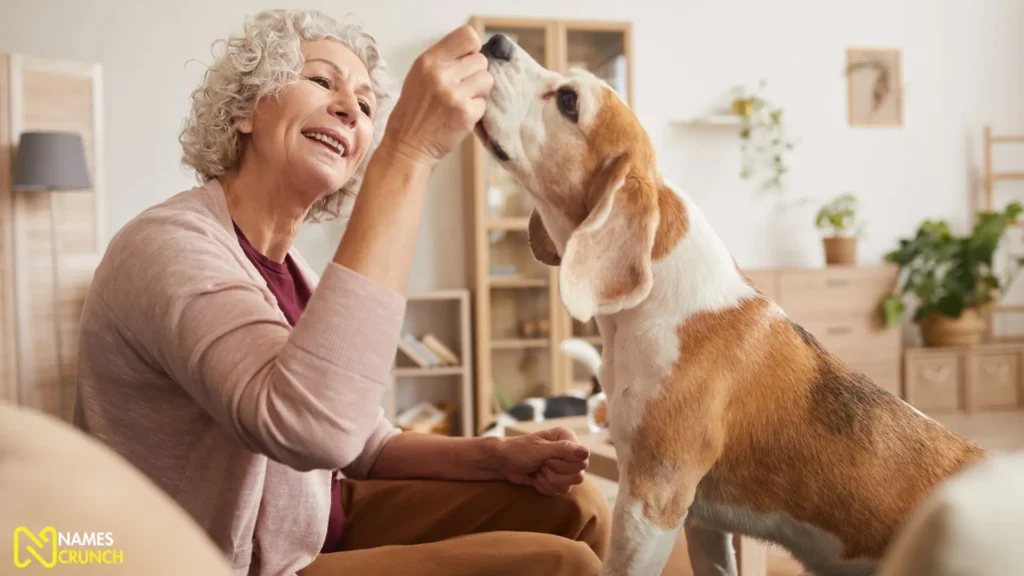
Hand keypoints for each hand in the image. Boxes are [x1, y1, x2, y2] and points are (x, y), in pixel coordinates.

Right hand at [380, 24, 492, 167]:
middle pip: (480, 60)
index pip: (467, 36)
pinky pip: (484, 103)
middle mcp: (440, 74)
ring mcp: (454, 94)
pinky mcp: (466, 113)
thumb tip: (472, 51)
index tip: (467, 61)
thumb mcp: (418, 77)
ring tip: (462, 101)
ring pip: (487, 79)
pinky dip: (476, 111)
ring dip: (478, 92)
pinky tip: (460, 116)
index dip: (472, 49)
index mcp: (428, 61)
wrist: (407, 147)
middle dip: (475, 74)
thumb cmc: (413, 113)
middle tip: (462, 89)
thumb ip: (443, 61)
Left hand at [496, 427, 590, 495]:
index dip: (563, 465)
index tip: (546, 459)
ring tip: (538, 471)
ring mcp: (565, 466)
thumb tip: (586, 452)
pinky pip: (561, 491)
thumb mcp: (540, 449)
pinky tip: (537, 478)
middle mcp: (569, 451)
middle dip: (555, 474)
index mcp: (568, 438)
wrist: (503, 463)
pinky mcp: (558, 478)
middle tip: (541, 465)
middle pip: (578, 475)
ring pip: (569, 485)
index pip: (582, 460)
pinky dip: (545, 487)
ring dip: (549, 481)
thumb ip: (564, 450)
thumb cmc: (518, 451)